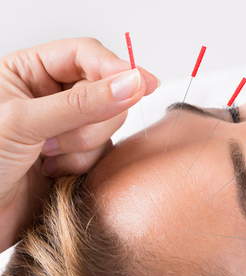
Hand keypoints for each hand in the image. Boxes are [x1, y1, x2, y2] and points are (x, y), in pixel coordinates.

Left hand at [0, 38, 158, 250]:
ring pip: (109, 124)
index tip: (144, 83)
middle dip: (91, 119)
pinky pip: (104, 152)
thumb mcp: (24, 123)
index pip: (86, 55)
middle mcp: (51, 96)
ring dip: (83, 145)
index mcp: (29, 72)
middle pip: (106, 91)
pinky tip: (54, 172)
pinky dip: (83, 165)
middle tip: (57, 136)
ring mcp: (66, 126)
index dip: (117, 68)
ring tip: (47, 156)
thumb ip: (81, 103)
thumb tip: (130, 84)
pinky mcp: (76, 155)